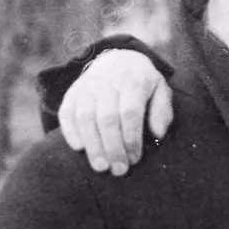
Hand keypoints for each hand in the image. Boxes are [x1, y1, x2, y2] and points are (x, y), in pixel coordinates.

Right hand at [59, 50, 173, 175]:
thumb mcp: (161, 90)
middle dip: (113, 147)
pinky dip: (70, 132)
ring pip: (85, 117)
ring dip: (93, 144)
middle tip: (118, 170)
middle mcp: (108, 82)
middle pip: (107, 118)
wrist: (118, 58)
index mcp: (133, 81)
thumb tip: (158, 134)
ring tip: (100, 167)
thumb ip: (162, 112)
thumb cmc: (143, 83)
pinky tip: (79, 149)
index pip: (130, 112)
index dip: (131, 138)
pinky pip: (66, 113)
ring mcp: (87, 87)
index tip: (134, 159)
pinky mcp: (72, 93)